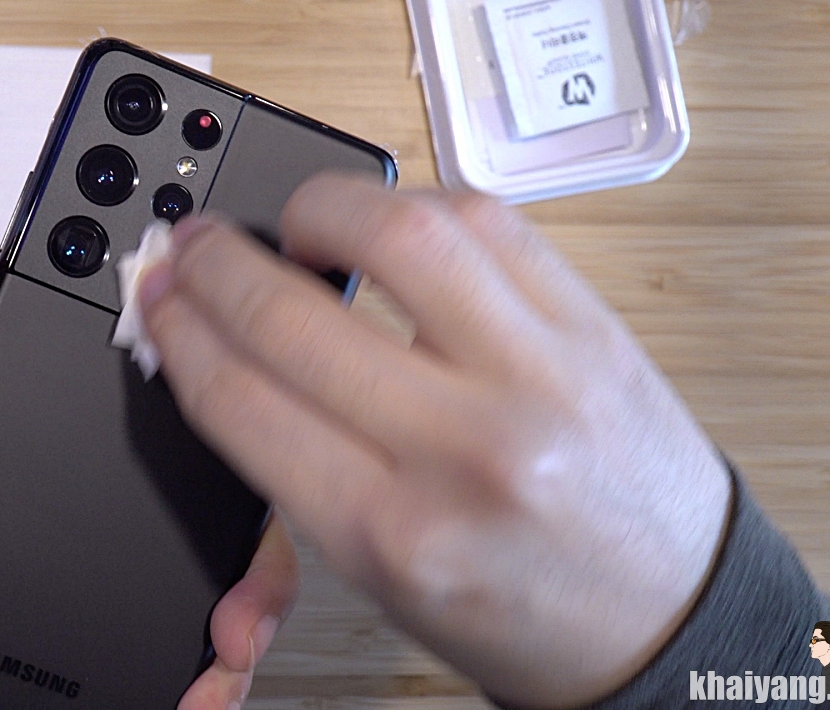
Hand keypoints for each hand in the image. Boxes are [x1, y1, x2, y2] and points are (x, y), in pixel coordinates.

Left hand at [0, 206, 297, 708]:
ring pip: (209, 564)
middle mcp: (91, 477)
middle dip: (255, 537)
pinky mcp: (88, 609)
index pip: (168, 386)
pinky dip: (198, 659)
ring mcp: (97, 547)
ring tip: (231, 648)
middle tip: (250, 590)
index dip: (228, 402)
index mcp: (50, 404)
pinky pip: (165, 628)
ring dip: (245, 602)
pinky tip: (202, 683)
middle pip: (213, 487)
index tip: (260, 428)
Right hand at [138, 174, 731, 708]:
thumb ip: (291, 465)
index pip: (242, 401)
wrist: (670, 622)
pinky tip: (387, 223)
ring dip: (315, 206)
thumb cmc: (518, 607)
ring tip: (291, 220)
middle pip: (294, 318)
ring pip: (397, 235)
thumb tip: (212, 356)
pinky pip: (486, 223)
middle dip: (215, 268)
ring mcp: (537, 375)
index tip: (158, 297)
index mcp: (392, 534)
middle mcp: (464, 450)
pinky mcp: (590, 325)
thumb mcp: (378, 576)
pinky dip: (414, 206)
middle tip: (192, 246)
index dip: (179, 332)